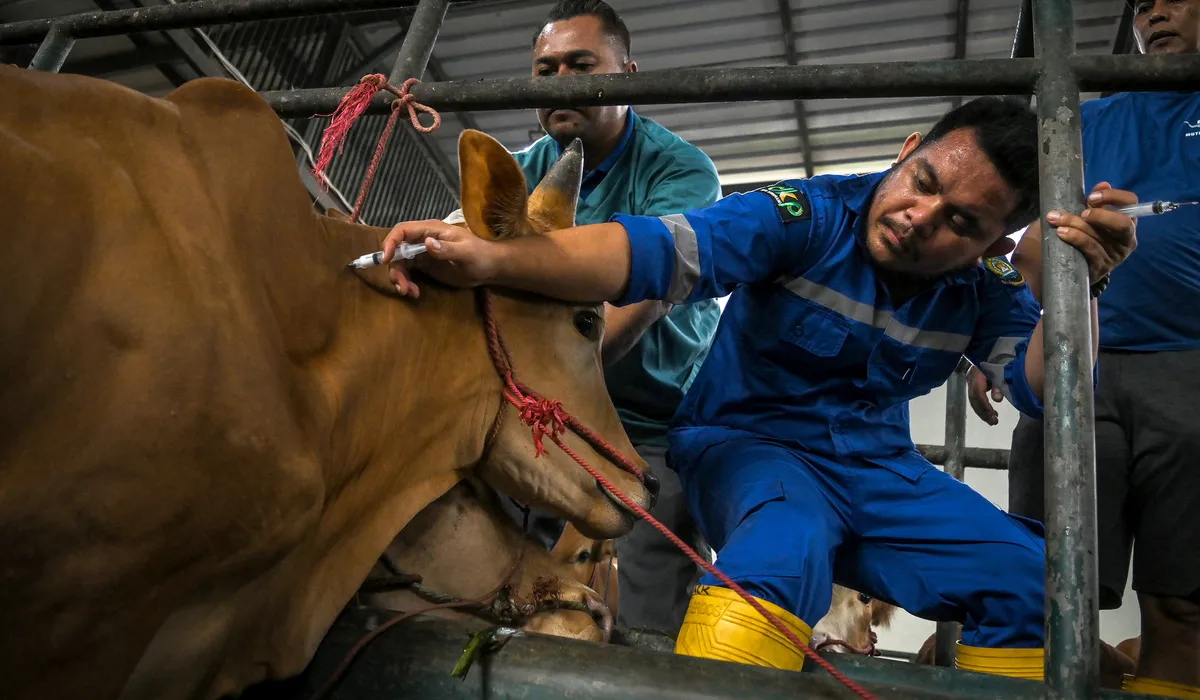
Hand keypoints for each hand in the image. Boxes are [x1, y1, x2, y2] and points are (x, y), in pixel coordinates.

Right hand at [381, 219, 497, 297]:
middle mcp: (423, 239)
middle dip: (395, 268)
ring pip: (400, 263)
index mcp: (431, 230)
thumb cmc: (480, 255)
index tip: (385, 259)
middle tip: (401, 286)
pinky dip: (407, 283)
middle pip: (397, 250)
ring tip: (408, 292)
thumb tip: (427, 242)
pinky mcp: (424, 266)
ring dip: (399, 278)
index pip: (403, 230)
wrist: (489, 268)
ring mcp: (422, 253)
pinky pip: (408, 273)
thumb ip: (447, 249)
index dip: (390, 242)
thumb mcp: (466, 253)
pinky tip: (415, 293)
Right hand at [966, 365, 1004, 425]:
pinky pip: (975, 397)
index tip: (993, 415)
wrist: (991, 350)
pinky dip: (982, 406)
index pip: (978, 393)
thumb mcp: (1000, 372)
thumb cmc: (999, 360)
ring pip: (973, 400)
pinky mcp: (972, 382)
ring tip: (993, 420)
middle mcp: (970, 378)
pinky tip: (990, 412)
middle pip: (974, 399)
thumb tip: (998, 400)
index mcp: (977, 374)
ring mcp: (970, 380)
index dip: (985, 405)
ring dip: (982, 412)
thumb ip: (998, 385)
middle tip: (994, 422)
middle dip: (983, 412)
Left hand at [1046, 182, 1137, 282]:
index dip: (1114, 196)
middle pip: (1123, 224)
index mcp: (1126, 221)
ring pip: (1099, 237)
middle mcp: (1127, 239)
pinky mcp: (1101, 268)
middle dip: (1100, 215)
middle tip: (1082, 212)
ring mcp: (1115, 256)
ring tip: (1056, 219)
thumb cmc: (1081, 235)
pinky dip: (1075, 239)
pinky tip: (1061, 233)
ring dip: (1075, 225)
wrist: (1069, 266)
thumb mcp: (1088, 217)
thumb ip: (1096, 203)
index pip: (1131, 202)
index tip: (1092, 197)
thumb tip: (1103, 184)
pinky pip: (1090, 250)